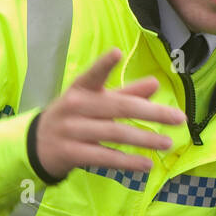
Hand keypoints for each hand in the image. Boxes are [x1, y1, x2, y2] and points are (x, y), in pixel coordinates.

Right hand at [34, 48, 186, 180]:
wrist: (36, 145)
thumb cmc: (74, 118)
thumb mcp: (94, 102)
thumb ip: (124, 93)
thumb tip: (155, 83)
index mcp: (81, 89)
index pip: (93, 75)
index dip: (103, 64)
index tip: (116, 51)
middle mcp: (75, 107)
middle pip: (118, 108)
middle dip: (151, 113)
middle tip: (179, 118)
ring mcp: (71, 131)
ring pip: (114, 134)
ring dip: (144, 139)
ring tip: (168, 143)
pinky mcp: (71, 153)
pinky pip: (104, 157)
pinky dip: (127, 161)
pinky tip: (147, 164)